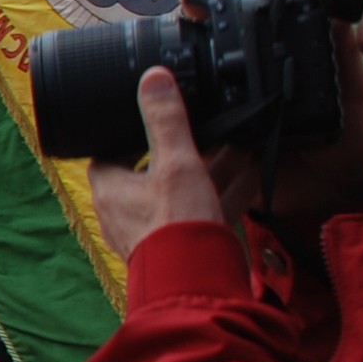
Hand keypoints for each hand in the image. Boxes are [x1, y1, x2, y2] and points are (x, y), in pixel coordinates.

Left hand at [86, 64, 268, 257]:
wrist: (198, 282)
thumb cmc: (175, 225)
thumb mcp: (174, 162)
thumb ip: (166, 120)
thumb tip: (153, 79)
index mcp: (110, 189)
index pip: (109, 151)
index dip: (129, 132)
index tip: (152, 115)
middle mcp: (127, 211)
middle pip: (154, 169)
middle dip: (183, 148)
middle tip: (206, 125)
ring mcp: (157, 228)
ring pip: (185, 188)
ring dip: (211, 166)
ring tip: (237, 140)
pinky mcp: (185, 241)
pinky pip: (206, 207)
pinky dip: (227, 188)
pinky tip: (253, 170)